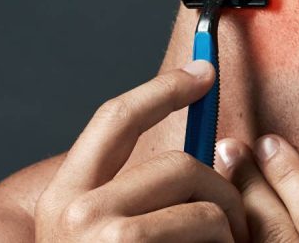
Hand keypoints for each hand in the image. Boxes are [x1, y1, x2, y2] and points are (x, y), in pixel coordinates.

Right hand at [34, 61, 249, 241]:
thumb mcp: (100, 235)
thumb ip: (134, 194)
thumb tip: (203, 154)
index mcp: (64, 198)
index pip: (116, 118)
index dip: (164, 89)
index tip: (204, 71)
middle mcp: (76, 213)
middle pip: (179, 162)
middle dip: (220, 189)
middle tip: (234, 221)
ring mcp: (106, 237)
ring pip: (204, 203)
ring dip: (228, 228)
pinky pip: (211, 230)